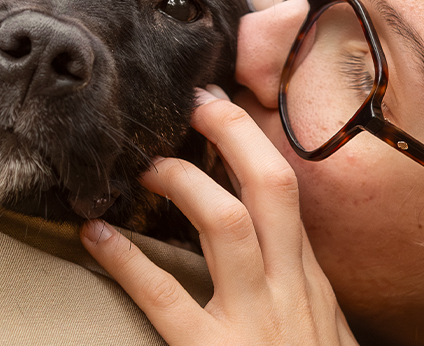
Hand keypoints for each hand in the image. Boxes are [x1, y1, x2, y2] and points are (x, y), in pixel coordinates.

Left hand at [81, 85, 357, 345]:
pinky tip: (95, 234)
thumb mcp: (328, 340)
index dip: (254, 143)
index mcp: (313, 286)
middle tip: (192, 102)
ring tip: (145, 166)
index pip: (288, 195)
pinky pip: (166, 298)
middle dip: (231, 133)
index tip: (221, 108)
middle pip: (270, 186)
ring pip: (226, 223)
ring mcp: (256, 324)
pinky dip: (126, 260)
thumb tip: (279, 257)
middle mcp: (291, 293)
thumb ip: (305, 299)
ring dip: (183, 183)